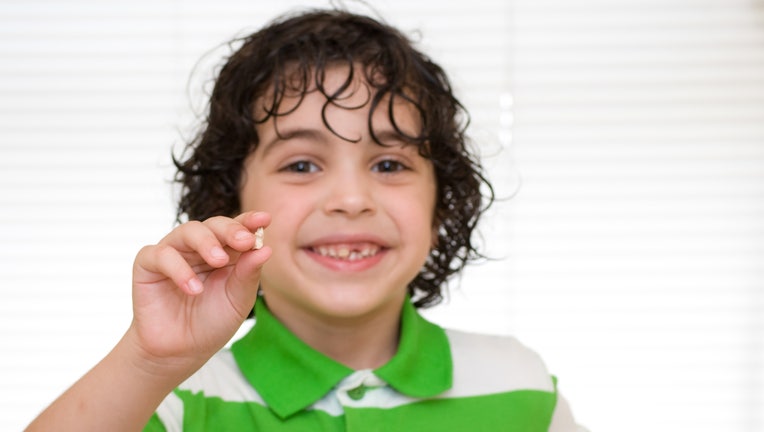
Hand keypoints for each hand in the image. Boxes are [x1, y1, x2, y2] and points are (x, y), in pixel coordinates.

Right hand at [129, 211, 270, 370]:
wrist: (180, 352)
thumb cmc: (212, 322)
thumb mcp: (238, 300)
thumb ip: (248, 275)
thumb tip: (266, 248)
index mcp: (224, 251)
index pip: (236, 229)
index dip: (248, 221)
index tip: (264, 219)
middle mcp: (198, 248)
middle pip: (213, 225)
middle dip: (231, 230)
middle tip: (245, 241)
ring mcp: (173, 253)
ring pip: (187, 231)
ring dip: (206, 243)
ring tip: (219, 261)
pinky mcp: (147, 265)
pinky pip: (160, 254)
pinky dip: (178, 268)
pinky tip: (193, 288)